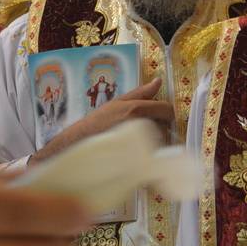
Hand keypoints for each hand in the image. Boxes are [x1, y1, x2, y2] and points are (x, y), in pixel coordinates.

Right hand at [28, 78, 172, 166]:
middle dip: (158, 128)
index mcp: (137, 110)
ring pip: (162, 142)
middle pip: (166, 126)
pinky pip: (157, 159)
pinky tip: (141, 156)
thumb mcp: (117, 102)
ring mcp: (141, 145)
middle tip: (141, 131)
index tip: (156, 118)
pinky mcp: (140, 163)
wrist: (80, 146)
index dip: (163, 113)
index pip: (167, 109)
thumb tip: (158, 82)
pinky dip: (153, 158)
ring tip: (138, 143)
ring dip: (155, 143)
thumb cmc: (97, 124)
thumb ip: (140, 92)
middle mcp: (142, 126)